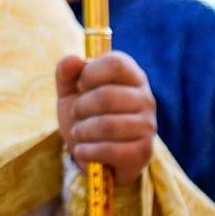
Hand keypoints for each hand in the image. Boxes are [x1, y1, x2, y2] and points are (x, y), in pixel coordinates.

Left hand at [55, 52, 155, 188]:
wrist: (95, 156)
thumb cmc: (85, 116)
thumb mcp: (70, 91)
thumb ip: (66, 72)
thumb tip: (72, 59)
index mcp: (132, 76)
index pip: (115, 63)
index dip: (90, 73)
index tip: (81, 86)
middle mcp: (146, 99)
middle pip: (107, 95)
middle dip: (80, 107)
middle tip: (77, 114)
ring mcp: (147, 126)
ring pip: (107, 125)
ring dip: (82, 131)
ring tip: (78, 133)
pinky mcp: (143, 152)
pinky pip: (110, 150)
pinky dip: (88, 150)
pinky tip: (82, 150)